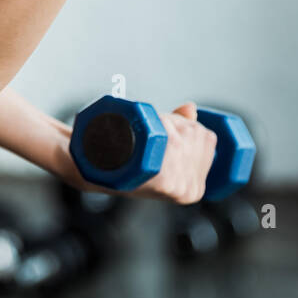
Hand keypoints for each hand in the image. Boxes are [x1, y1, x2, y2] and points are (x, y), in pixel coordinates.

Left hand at [52, 102, 216, 205]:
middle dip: (175, 123)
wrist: (88, 166)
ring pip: (181, 130)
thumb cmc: (122, 159)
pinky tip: (145, 134)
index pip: (208, 139)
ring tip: (145, 138)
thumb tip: (191, 108)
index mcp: (193, 189)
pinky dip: (158, 123)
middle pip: (195, 133)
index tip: (164, 132)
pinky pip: (168, 132)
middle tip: (151, 134)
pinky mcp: (157, 175)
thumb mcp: (157, 149)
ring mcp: (172, 184)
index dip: (186, 126)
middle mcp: (187, 189)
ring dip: (163, 122)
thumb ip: (180, 131)